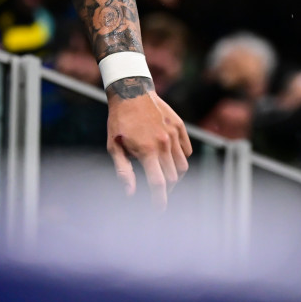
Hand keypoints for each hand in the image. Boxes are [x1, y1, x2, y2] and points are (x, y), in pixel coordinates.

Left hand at [106, 89, 191, 209]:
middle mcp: (164, 143)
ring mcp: (174, 134)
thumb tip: (130, 193)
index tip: (158, 210)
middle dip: (165, 190)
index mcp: (147, 150)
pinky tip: (169, 159)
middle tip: (157, 192)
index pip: (158, 183)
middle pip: (172, 178)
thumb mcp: (113, 146)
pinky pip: (187, 151)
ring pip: (183, 166)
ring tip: (163, 176)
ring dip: (174, 176)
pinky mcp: (180, 127)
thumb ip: (123, 170)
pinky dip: (181, 159)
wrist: (131, 91)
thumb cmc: (118, 121)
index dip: (159, 200)